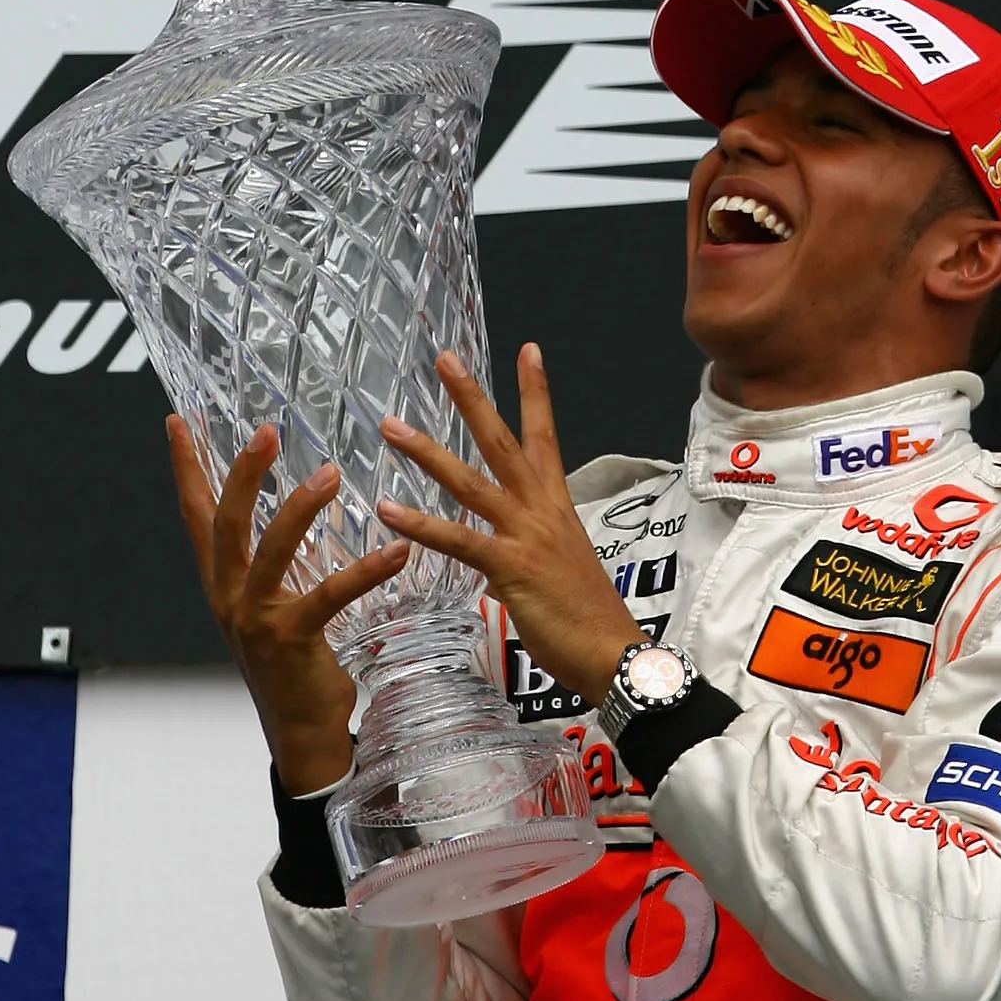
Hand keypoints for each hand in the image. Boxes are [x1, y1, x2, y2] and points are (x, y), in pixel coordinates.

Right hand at [166, 415, 410, 792]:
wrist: (300, 736)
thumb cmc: (294, 670)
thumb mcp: (273, 611)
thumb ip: (275, 570)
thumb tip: (291, 524)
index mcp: (223, 586)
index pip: (197, 516)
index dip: (186, 469)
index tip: (178, 421)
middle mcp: (230, 598)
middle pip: (225, 524)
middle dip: (241, 474)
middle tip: (265, 430)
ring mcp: (255, 620)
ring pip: (268, 552)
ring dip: (299, 510)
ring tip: (329, 474)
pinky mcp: (290, 641)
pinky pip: (326, 597)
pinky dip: (363, 571)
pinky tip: (396, 551)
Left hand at [374, 345, 642, 706]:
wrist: (613, 652)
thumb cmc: (589, 617)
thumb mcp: (560, 568)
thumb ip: (529, 552)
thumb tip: (504, 558)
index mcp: (556, 506)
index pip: (544, 436)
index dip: (535, 393)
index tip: (528, 349)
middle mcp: (541, 510)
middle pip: (501, 441)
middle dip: (472, 397)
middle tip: (444, 358)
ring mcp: (526, 535)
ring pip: (470, 482)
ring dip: (428, 452)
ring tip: (392, 426)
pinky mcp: (511, 567)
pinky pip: (459, 541)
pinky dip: (422, 524)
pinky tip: (388, 510)